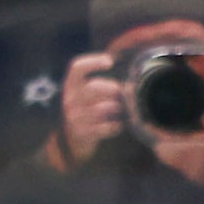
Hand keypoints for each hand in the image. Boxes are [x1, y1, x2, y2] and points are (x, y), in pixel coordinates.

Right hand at [57, 52, 124, 166]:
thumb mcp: (84, 95)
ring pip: (103, 109)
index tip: (110, 62)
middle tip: (120, 93)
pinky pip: (107, 127)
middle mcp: (70, 101)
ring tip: (120, 110)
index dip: (93, 62)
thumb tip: (133, 80)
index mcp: (71, 87)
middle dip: (112, 88)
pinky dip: (116, 126)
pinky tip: (116, 126)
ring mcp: (75, 118)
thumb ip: (101, 85)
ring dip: (117, 108)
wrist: (70, 142)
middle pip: (93, 87)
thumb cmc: (85, 112)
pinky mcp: (83, 133)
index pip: (77, 68)